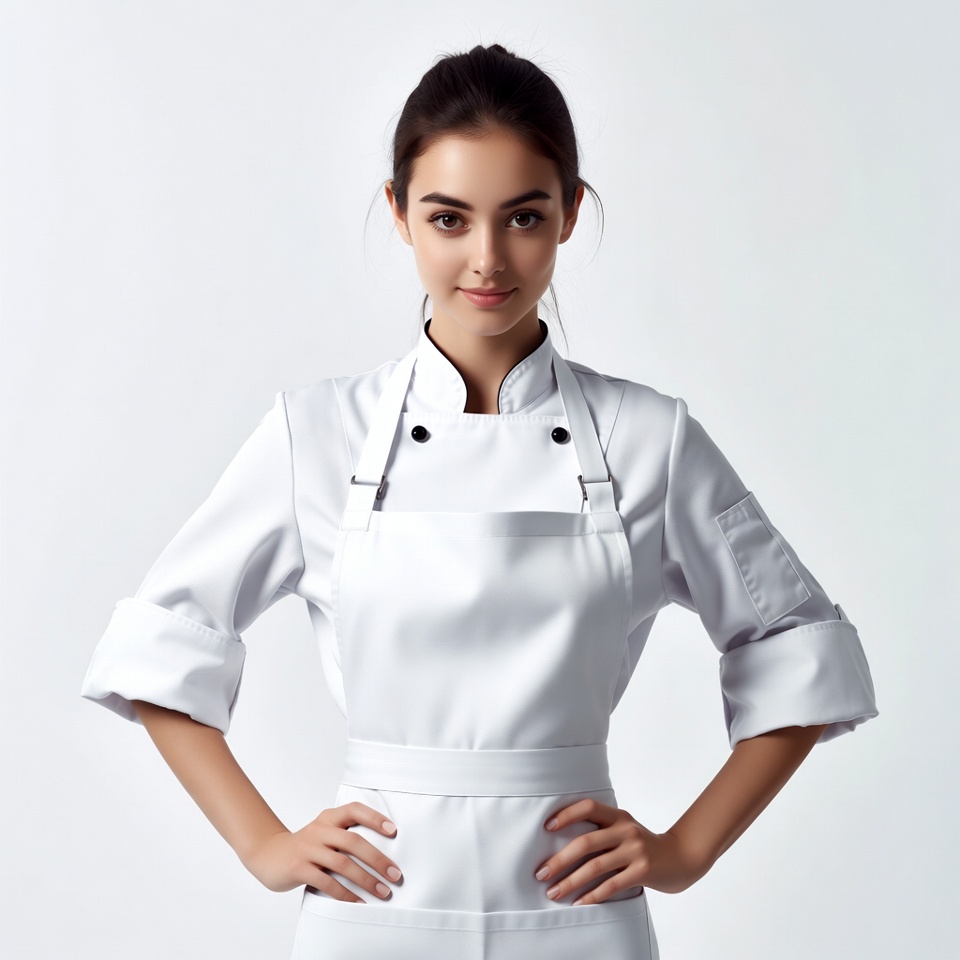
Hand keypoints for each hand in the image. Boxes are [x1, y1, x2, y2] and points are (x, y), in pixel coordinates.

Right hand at [241, 802, 403, 901]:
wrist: (268, 855)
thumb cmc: (306, 846)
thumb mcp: (324, 832)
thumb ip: (345, 834)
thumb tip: (382, 851)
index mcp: (328, 817)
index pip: (354, 810)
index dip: (375, 818)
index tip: (394, 831)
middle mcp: (319, 830)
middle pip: (353, 841)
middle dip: (377, 859)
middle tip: (395, 874)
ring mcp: (308, 848)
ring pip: (342, 863)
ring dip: (366, 880)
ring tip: (383, 891)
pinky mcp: (299, 868)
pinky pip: (327, 882)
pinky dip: (345, 894)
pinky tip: (358, 902)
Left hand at [534, 799, 706, 903]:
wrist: (682, 857)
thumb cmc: (644, 845)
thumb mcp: (625, 829)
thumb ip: (603, 831)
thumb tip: (563, 843)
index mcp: (618, 816)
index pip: (589, 807)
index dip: (567, 814)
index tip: (547, 827)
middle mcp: (626, 830)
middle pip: (586, 842)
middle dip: (560, 859)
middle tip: (541, 872)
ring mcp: (635, 850)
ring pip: (596, 866)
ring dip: (571, 881)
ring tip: (554, 892)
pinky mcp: (643, 871)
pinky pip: (611, 885)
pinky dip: (592, 895)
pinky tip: (579, 902)